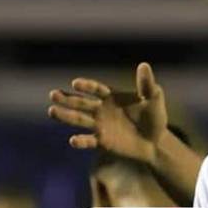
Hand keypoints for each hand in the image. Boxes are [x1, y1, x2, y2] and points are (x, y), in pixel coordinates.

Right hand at [48, 62, 168, 162]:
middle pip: (81, 103)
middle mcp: (101, 109)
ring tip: (52, 111)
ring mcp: (100, 125)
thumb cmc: (155, 118)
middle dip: (67, 99)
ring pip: (79, 120)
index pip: (96, 89)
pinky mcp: (102, 141)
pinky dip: (80, 141)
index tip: (75, 83)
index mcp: (111, 96)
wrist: (156, 142)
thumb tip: (144, 65)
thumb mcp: (154, 99)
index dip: (86, 86)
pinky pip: (88, 141)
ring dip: (65, 116)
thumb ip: (147, 85)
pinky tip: (73, 140)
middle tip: (53, 95)